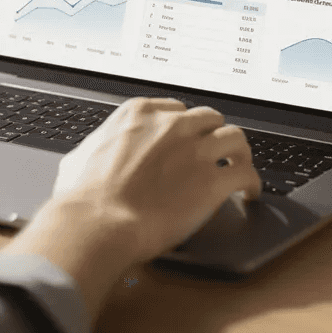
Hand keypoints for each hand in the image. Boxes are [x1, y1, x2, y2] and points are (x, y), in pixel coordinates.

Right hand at [1, 97, 260, 321]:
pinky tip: (250, 194)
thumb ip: (96, 148)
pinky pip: (246, 174)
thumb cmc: (83, 198)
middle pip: (209, 119)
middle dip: (213, 135)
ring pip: (235, 138)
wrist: (98, 223)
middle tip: (215, 152)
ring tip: (240, 167)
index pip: (175, 110)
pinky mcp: (213, 181)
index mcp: (140, 114)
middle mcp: (172, 126)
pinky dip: (252, 183)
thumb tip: (90, 155)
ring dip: (239, 153)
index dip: (184, 127)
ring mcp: (196, 151)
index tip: (187, 139)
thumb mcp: (79, 158)